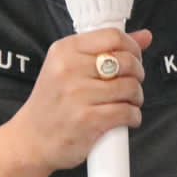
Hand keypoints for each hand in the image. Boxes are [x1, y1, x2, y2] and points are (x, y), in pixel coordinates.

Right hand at [4, 27, 152, 172]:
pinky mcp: (87, 119)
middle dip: (137, 74)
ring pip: (129, 87)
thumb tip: (145, 36)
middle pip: (126, 61)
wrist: (31, 140)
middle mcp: (69, 68)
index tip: (134, 58)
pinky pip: (126, 112)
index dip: (132, 47)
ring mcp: (77, 94)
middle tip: (131, 84)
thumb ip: (105, 49)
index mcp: (64, 50)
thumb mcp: (68, 67)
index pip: (113, 36)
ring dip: (136, 97)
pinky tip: (127, 118)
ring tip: (128, 102)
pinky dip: (134, 116)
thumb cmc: (52, 103)